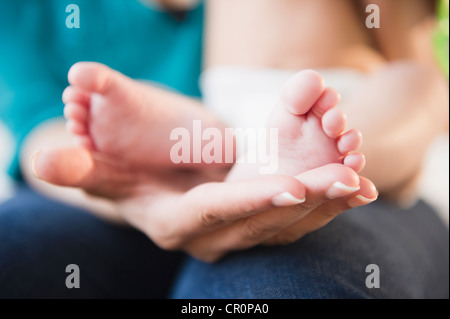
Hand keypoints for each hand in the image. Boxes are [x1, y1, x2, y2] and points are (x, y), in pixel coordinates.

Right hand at [33, 147, 376, 261]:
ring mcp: (237, 236)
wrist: (150, 197)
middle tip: (348, 179)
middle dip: (306, 199)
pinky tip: (353, 190)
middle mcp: (212, 237)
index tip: (291, 184)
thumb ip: (76, 169)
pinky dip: (325, 205)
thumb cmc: (127, 179)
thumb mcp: (101, 174)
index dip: (251, 197)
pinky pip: (294, 218)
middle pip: (263, 217)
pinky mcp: (255, 227)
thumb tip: (41, 164)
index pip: (218, 211)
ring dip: (325, 204)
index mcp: (176, 223)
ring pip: (286, 222)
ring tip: (361, 183)